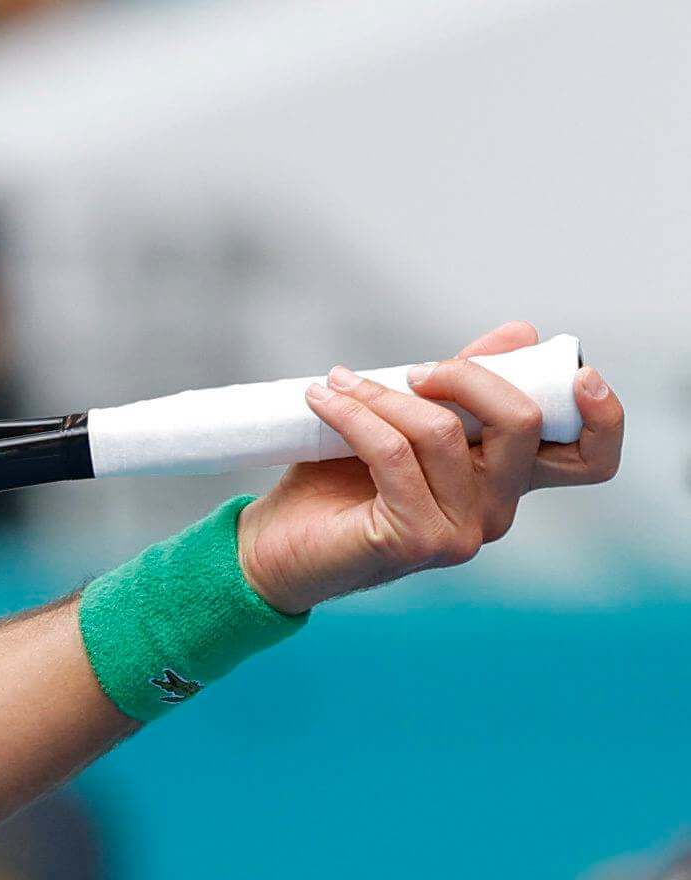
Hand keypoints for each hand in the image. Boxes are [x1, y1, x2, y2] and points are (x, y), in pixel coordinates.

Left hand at [236, 321, 623, 613]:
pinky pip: (395, 454)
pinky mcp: (418, 540)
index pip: (590, 458)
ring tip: (339, 383)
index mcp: (507, 479)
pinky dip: (358, 416)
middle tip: (411, 369)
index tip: (580, 373)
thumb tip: (520, 333)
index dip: (603, 417)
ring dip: (386, 394)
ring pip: (445, 433)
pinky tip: (324, 400)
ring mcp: (462, 532)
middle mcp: (497, 510)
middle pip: (520, 422)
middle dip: (466, 376)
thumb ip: (462, 384)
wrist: (274, 546)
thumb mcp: (408, 419)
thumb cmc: (338, 483)